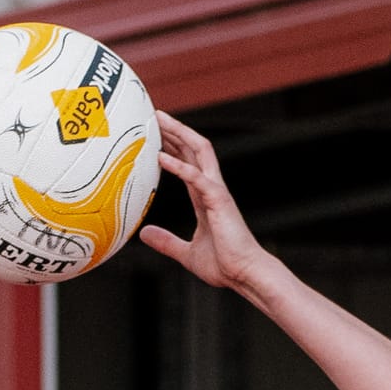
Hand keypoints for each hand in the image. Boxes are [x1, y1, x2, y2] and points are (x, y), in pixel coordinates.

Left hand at [140, 115, 273, 297]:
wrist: (245, 274)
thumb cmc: (224, 265)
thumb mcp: (186, 253)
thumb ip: (166, 242)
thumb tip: (145, 235)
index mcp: (204, 197)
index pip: (188, 161)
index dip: (172, 145)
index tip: (154, 133)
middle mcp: (211, 188)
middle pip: (193, 148)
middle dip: (174, 129)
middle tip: (153, 115)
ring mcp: (216, 191)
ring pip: (199, 151)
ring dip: (179, 134)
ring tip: (160, 120)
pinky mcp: (219, 200)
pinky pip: (197, 178)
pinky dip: (179, 166)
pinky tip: (161, 157)